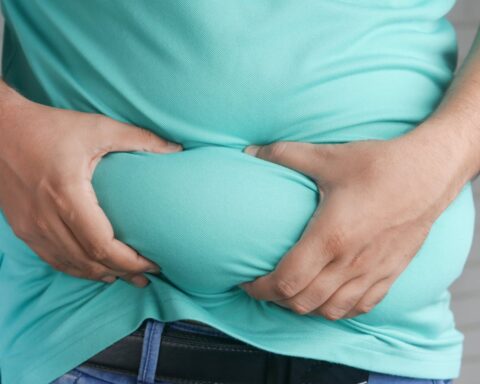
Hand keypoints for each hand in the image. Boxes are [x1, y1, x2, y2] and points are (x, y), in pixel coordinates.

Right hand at [0, 84, 181, 286]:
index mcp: (67, 194)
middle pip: (89, 261)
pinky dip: (76, 269)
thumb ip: (140, 139)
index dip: (130, 261)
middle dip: (122, 273)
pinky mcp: (23, 228)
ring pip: (70, 265)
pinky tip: (94, 271)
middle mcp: (46, 217)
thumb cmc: (49, 126)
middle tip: (146, 277)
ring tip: (126, 278)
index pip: (102, 245)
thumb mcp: (98, 127)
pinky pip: (52, 259)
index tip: (153, 264)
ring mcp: (30, 226)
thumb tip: (176, 150)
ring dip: (100, 275)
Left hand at [239, 130, 462, 318]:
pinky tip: (329, 297)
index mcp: (330, 237)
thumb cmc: (378, 165)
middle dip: (276, 300)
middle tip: (265, 286)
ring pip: (331, 311)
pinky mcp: (390, 273)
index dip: (261, 288)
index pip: (287, 281)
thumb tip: (249, 152)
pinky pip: (361, 307)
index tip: (248, 281)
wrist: (429, 172)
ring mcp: (373, 272)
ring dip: (305, 307)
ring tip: (293, 293)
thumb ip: (284, 155)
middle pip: (304, 302)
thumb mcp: (327, 157)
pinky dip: (338, 309)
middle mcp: (350, 262)